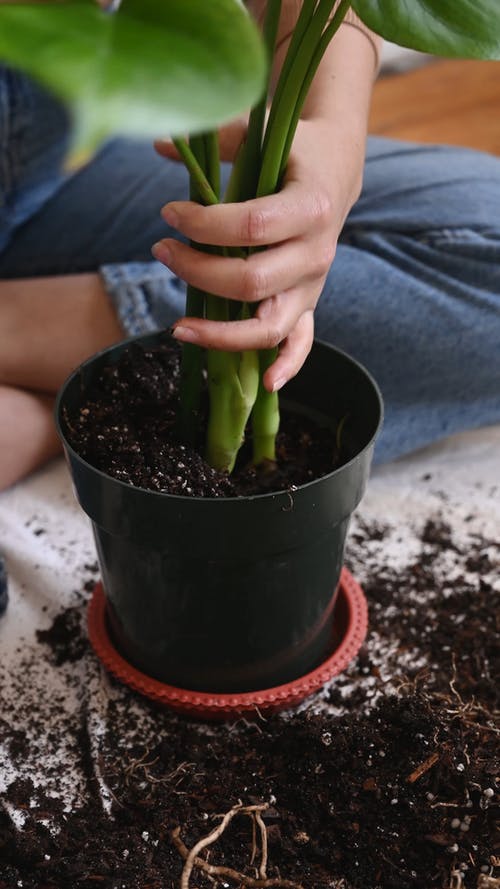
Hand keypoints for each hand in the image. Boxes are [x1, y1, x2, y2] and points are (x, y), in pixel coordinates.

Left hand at [153, 116, 363, 391]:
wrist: (336, 171)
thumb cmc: (295, 151)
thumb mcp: (266, 133)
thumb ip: (219, 134)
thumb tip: (160, 141)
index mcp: (311, 207)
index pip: (252, 227)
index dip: (204, 225)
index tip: (170, 213)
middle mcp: (316, 254)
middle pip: (252, 282)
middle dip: (198, 271)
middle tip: (161, 250)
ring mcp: (312, 286)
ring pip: (269, 326)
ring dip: (221, 333)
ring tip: (177, 327)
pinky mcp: (308, 303)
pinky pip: (301, 344)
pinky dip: (287, 366)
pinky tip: (266, 385)